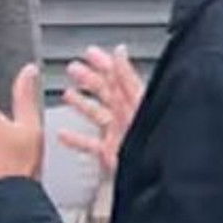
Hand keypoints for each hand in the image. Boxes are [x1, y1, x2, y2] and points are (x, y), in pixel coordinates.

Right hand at [58, 44, 144, 173]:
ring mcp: (118, 134)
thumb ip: (127, 76)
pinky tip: (63, 134)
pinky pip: (90, 144)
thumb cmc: (156, 137)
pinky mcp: (111, 153)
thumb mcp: (139, 100)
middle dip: (88, 79)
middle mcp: (127, 115)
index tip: (89, 53)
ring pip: (96, 114)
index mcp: (136, 100)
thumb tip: (120, 52)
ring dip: (81, 104)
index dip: (103, 63)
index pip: (118, 76)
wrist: (158, 170)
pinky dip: (75, 139)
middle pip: (105, 92)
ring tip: (68, 95)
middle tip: (73, 69)